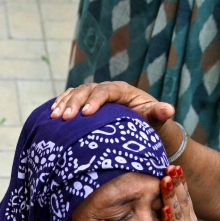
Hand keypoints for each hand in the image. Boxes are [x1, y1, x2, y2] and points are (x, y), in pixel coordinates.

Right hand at [51, 81, 174, 131]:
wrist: (144, 131)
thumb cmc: (151, 127)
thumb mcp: (157, 121)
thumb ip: (159, 114)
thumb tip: (168, 109)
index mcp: (122, 91)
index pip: (106, 90)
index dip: (96, 100)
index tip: (86, 114)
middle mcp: (107, 90)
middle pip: (87, 89)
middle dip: (75, 102)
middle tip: (66, 118)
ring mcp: (94, 97)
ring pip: (75, 93)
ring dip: (64, 103)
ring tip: (55, 117)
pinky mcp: (86, 105)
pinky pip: (70, 100)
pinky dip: (61, 105)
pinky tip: (51, 116)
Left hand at [159, 166, 207, 220]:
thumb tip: (164, 209)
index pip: (186, 199)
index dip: (181, 183)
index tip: (175, 167)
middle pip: (183, 200)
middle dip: (178, 182)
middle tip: (172, 165)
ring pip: (178, 211)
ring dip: (173, 194)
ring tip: (168, 178)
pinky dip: (169, 219)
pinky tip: (165, 208)